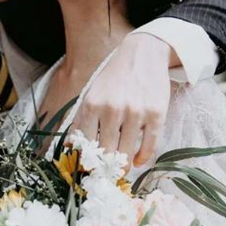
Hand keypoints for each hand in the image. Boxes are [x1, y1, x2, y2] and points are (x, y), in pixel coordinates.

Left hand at [70, 33, 178, 170]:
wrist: (142, 53)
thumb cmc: (114, 77)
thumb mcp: (92, 93)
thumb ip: (81, 119)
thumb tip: (69, 146)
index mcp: (92, 104)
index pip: (85, 143)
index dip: (87, 159)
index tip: (90, 167)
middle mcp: (112, 109)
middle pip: (106, 152)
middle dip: (106, 166)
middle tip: (108, 171)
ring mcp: (136, 112)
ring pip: (127, 152)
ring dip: (124, 166)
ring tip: (123, 167)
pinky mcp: (156, 114)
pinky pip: (149, 146)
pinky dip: (142, 158)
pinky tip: (138, 159)